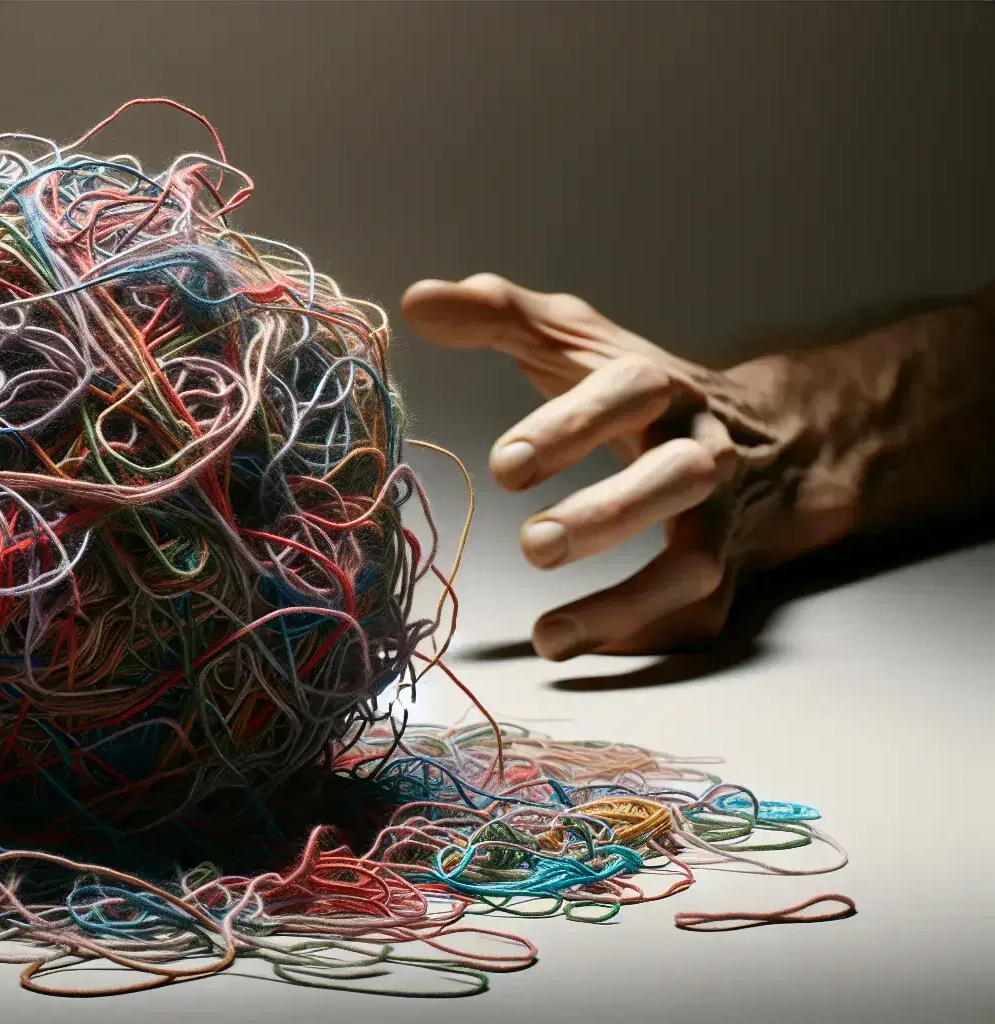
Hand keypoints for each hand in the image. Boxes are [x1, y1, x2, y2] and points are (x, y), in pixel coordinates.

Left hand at [400, 274, 821, 659]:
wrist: (769, 439)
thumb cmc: (636, 389)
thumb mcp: (572, 338)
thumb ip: (496, 315)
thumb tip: (416, 302)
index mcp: (660, 385)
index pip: (627, 392)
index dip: (571, 427)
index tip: (505, 467)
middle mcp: (703, 449)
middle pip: (678, 477)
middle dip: (610, 513)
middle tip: (535, 546)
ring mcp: (720, 517)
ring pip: (695, 564)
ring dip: (629, 603)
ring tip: (552, 636)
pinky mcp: (725, 573)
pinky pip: (697, 616)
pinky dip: (645, 640)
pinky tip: (582, 653)